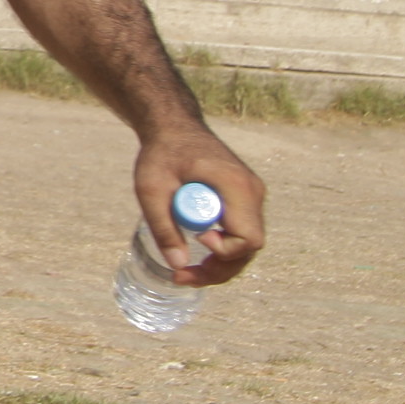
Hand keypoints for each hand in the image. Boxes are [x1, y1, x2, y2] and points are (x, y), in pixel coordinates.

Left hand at [138, 128, 267, 285]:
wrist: (173, 126)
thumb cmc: (161, 152)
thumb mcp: (151, 189)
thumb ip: (163, 227)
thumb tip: (177, 266)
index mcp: (236, 186)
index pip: (248, 237)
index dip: (224, 249)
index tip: (196, 238)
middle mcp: (252, 192)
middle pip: (250, 247)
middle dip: (220, 269)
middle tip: (183, 277)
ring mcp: (251, 196)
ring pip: (247, 244)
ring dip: (221, 264)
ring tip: (185, 273)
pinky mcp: (244, 200)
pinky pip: (241, 233)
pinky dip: (222, 249)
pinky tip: (198, 255)